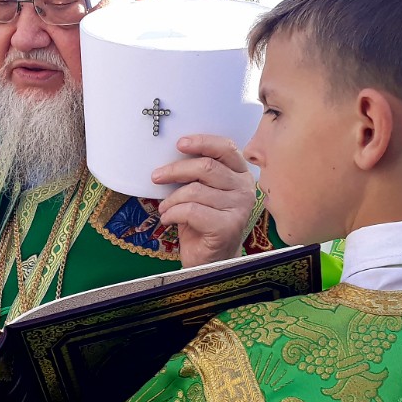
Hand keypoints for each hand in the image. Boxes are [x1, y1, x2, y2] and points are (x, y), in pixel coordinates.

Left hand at [153, 135, 256, 267]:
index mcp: (240, 174)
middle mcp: (244, 189)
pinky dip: (173, 213)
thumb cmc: (202, 223)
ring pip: (195, 190)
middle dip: (175, 170)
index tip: (179, 143)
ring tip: (165, 208)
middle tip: (156, 177)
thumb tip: (171, 155)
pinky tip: (168, 219)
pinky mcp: (228, 226)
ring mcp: (239, 208)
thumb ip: (197, 174)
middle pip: (206, 167)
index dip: (202, 142)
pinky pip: (191, 210)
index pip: (226, 148)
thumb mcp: (201, 192)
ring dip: (171, 199)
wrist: (210, 259)